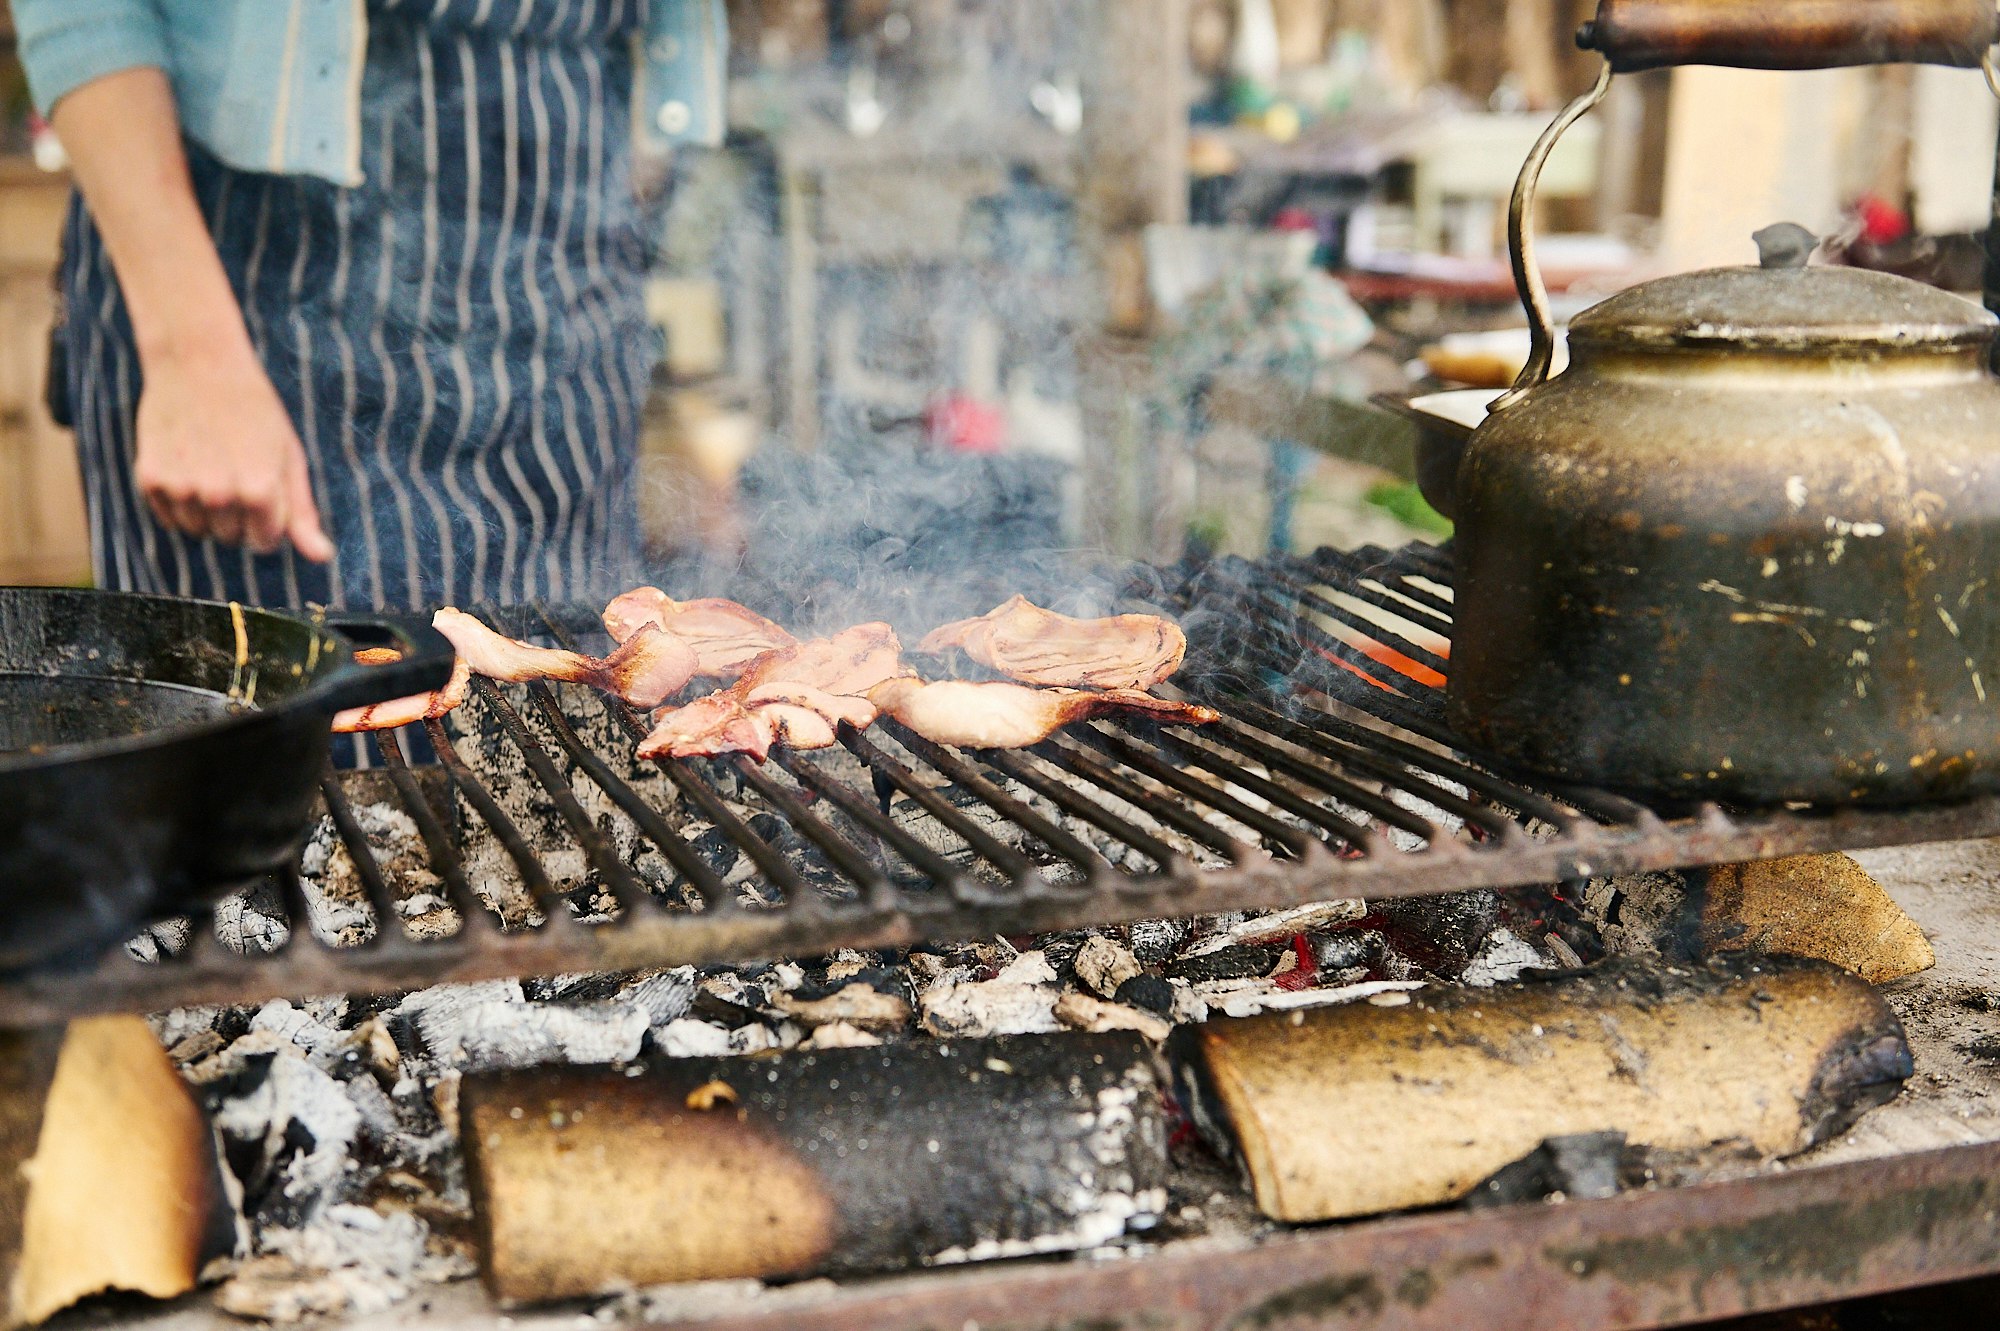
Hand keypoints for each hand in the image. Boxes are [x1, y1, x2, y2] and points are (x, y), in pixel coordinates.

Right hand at [133, 335, 334, 560]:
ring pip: (198, 531)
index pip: (264, 542)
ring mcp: (181, 488)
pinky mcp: (150, 478)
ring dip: (206, 512)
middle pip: (230, 539)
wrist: (199, 363)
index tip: (264, 490)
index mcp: (260, 491)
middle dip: (238, 516)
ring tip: (212, 467)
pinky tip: (187, 465)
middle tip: (235, 471)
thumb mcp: (290, 458)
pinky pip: (169, 518)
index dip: (267, 520)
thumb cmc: (255, 411)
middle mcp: (218, 494)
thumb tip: (322, 557)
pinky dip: (178, 502)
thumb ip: (302, 513)